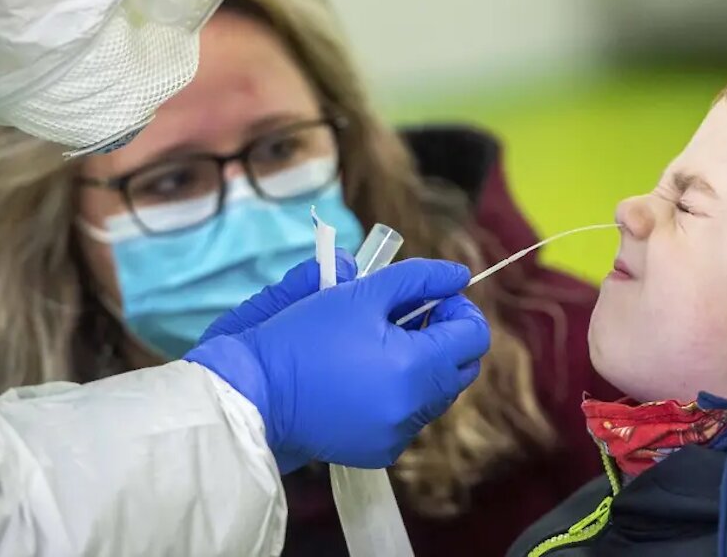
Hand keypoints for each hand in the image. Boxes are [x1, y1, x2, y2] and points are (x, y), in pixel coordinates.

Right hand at [186, 259, 489, 472]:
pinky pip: (407, 417)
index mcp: (417, 368)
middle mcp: (415, 409)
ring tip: (377, 345)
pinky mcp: (378, 451)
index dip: (456, 308)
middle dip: (442, 337)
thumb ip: (416, 279)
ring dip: (421, 365)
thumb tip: (457, 276)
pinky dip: (398, 394)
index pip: (474, 336)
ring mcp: (398, 435)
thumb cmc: (302, 338)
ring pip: (435, 394)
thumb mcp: (358, 294)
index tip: (427, 296)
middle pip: (460, 368)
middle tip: (403, 316)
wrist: (252, 396)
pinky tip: (362, 376)